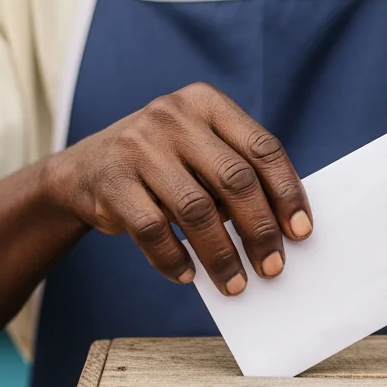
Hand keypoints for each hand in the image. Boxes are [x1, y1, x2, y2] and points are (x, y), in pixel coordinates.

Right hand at [46, 82, 311, 295]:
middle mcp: (173, 116)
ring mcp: (138, 145)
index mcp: (206, 102)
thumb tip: (284, 229)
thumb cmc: (165, 166)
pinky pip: (152, 230)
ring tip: (235, 283)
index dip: (287, 192)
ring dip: (221, 255)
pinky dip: (174, 259)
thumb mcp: (200, 152)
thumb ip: (236, 174)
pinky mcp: (111, 180)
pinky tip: (188, 275)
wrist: (85, 170)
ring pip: (196, 210)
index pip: (262, 147)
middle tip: (272, 267)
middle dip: (259, 229)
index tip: (302, 232)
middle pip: (234, 179)